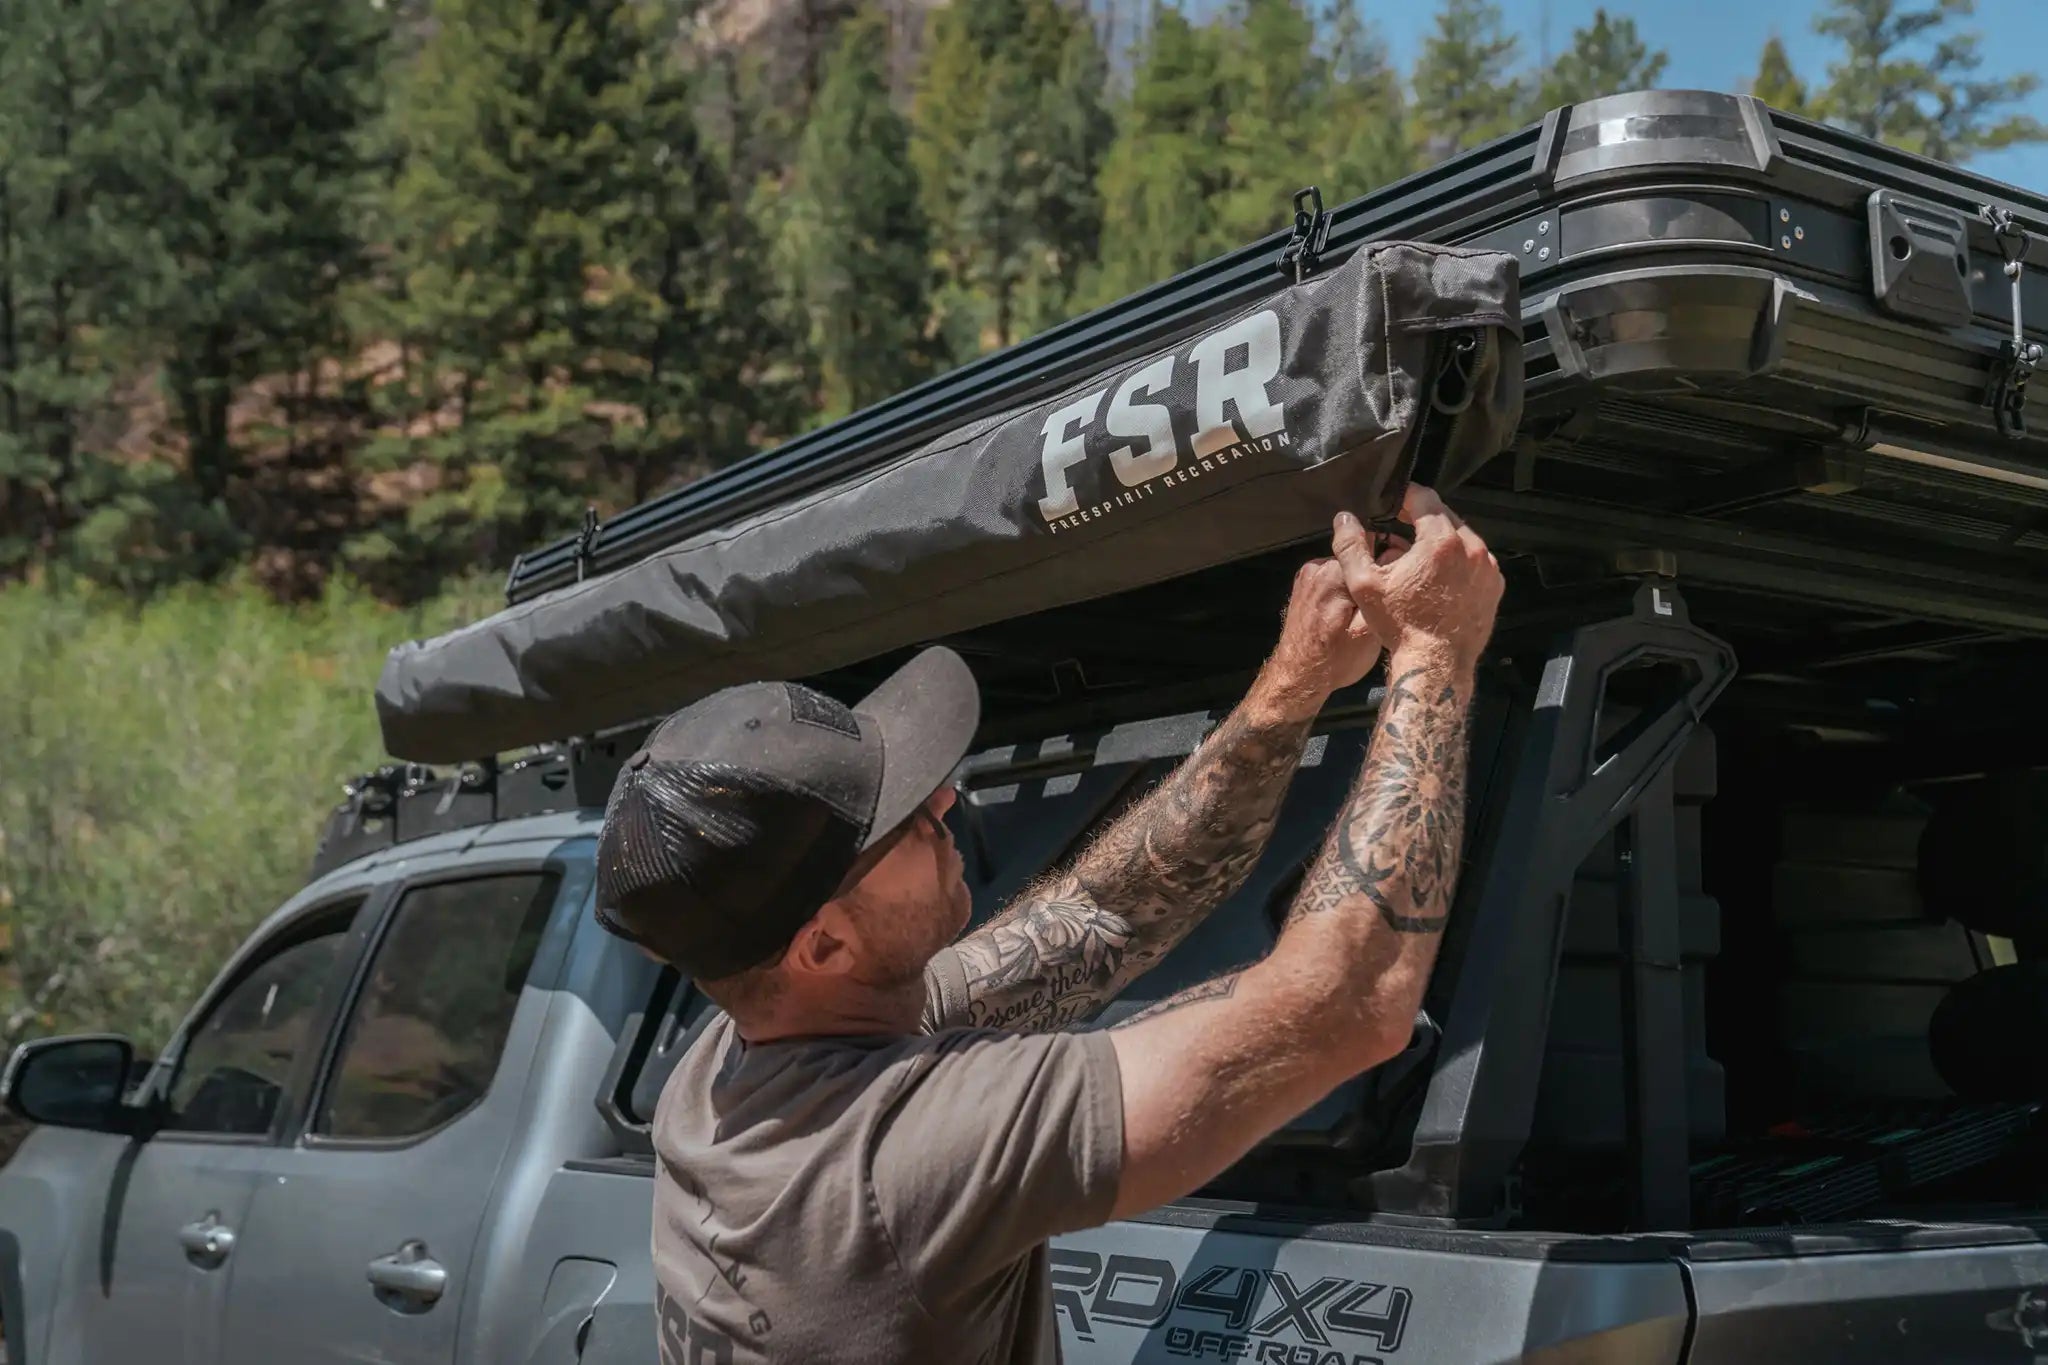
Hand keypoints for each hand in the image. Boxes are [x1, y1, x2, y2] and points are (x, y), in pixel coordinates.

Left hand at [1254, 558, 1385, 721]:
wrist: (1300, 676)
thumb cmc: (1335, 660)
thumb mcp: (1372, 629)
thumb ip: (1383, 590)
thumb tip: (1394, 559)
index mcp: (1336, 573)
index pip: (1375, 543)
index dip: (1391, 561)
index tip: (1395, 581)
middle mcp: (1318, 567)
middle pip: (1360, 554)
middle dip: (1373, 574)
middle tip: (1379, 604)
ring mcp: (1308, 576)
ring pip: (1347, 567)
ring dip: (1358, 583)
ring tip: (1361, 612)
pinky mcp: (1303, 586)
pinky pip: (1332, 577)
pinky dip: (1343, 590)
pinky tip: (1345, 613)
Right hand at [1330, 485, 1501, 674]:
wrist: (1436, 664)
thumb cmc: (1401, 625)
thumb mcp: (1364, 584)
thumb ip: (1351, 546)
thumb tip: (1344, 519)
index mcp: (1440, 541)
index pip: (1425, 497)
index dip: (1406, 495)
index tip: (1394, 501)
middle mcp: (1471, 548)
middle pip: (1446, 515)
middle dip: (1423, 516)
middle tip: (1403, 525)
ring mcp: (1487, 567)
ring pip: (1463, 536)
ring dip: (1442, 538)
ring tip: (1420, 554)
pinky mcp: (1495, 585)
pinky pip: (1476, 560)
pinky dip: (1459, 560)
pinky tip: (1440, 576)